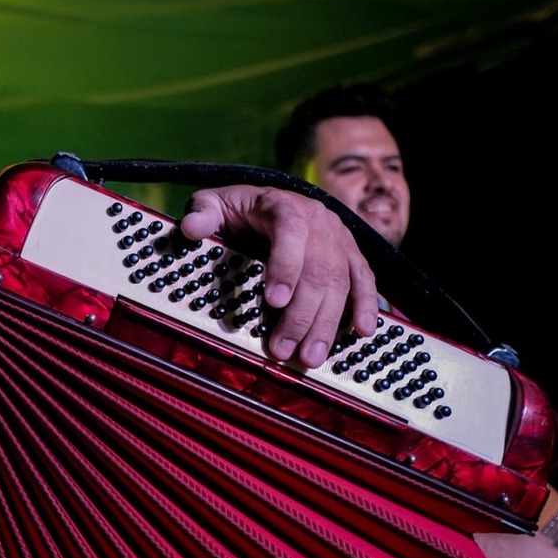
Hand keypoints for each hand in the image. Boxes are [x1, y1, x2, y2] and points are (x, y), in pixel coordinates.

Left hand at [179, 185, 377, 367]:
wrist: (268, 200)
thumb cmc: (237, 208)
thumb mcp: (214, 204)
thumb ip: (203, 214)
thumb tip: (191, 228)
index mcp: (282, 205)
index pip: (290, 231)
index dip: (285, 266)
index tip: (273, 300)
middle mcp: (316, 219)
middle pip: (317, 269)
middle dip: (300, 314)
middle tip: (282, 349)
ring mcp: (336, 237)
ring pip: (340, 282)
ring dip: (326, 323)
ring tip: (310, 356)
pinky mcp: (350, 253)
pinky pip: (364, 280)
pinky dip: (365, 306)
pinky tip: (361, 331)